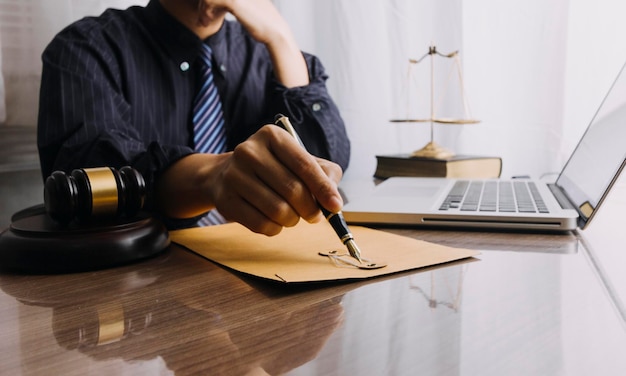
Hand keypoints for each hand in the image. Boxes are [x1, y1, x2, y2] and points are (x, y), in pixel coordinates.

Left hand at [196, 0, 307, 86]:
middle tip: (204, 18)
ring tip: (204, 21)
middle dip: (205, 3)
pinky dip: (206, 12)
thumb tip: (222, 6)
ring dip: (204, 8)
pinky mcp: (233, 1)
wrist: (275, 32)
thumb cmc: (264, 23)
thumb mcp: (248, 8)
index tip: (208, 12)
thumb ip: (237, 4)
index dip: (212, 1)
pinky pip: (211, 1)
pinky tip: (207, 22)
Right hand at [210, 125, 342, 234]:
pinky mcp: (225, 199)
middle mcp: (249, 151)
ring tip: (291, 216)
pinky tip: (275, 221)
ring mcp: (234, 175)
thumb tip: (333, 201)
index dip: (323, 188)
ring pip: (278, 210)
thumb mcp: (299, 161)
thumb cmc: (273, 168)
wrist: (225, 174)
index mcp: (272, 136)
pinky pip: (261, 225)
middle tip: (314, 215)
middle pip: (292, 190)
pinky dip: (275, 229)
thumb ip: (324, 174)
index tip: (335, 206)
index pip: (304, 164)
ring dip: (292, 220)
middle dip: (310, 209)